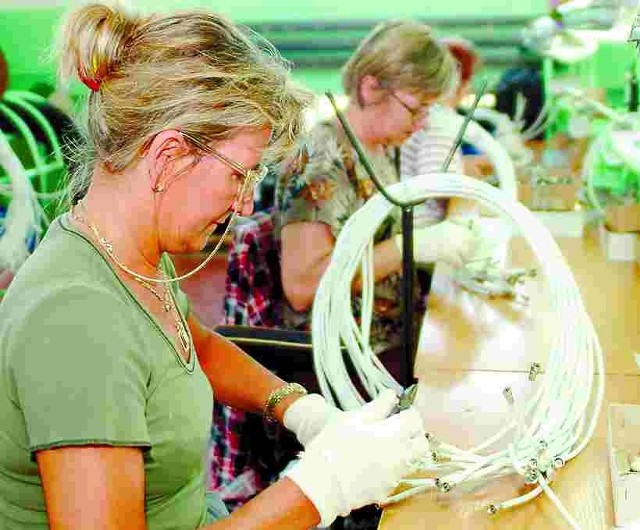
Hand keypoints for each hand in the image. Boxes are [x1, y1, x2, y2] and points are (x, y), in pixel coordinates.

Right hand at [284, 390, 427, 526]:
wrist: (322, 485)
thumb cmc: (334, 446)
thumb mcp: (354, 419)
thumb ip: (378, 406)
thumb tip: (392, 395)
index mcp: (394, 434)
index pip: (415, 418)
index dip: (408, 411)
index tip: (397, 410)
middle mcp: (401, 456)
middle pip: (422, 443)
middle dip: (413, 433)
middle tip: (396, 428)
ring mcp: (395, 475)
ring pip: (411, 460)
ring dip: (404, 450)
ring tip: (381, 446)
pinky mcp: (386, 490)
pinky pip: (396, 475)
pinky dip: (389, 467)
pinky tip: (371, 464)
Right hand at [394, 219, 477, 268]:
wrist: (411, 244)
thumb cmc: (423, 238)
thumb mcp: (440, 230)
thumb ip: (452, 234)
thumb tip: (465, 241)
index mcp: (452, 225)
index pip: (470, 232)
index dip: (473, 239)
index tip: (473, 245)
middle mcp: (454, 232)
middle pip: (471, 242)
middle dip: (470, 250)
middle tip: (466, 256)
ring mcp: (451, 243)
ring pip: (467, 253)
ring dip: (465, 258)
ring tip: (459, 261)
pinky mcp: (447, 253)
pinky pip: (459, 262)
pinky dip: (457, 265)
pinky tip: (454, 265)